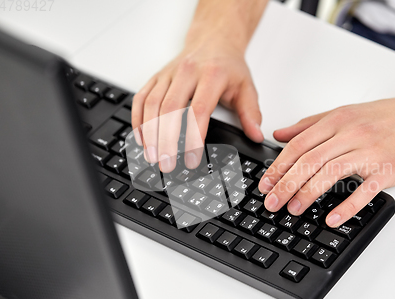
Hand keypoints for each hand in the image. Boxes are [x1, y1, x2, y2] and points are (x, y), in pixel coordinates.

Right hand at [131, 33, 262, 171]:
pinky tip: (141, 137)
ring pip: (152, 104)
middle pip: (170, 109)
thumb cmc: (227, 66)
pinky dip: (138, 119)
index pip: (199, 111)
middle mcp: (187, 72)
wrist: (213, 39)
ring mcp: (168, 74)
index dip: (193, 137)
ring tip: (152, 156)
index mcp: (212, 75)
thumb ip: (251, 113)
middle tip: (166, 163)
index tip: (191, 159)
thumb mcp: (246, 87)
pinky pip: (141, 98)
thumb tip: (256, 136)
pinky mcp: (156, 77)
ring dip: (149, 132)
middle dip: (166, 140)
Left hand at [258, 96, 394, 227]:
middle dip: (285, 184)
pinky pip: (364, 191)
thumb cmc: (384, 117)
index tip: (265, 184)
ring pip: (330, 173)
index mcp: (337, 121)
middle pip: (309, 161)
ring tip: (292, 210)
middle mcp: (350, 135)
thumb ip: (309, 124)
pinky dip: (346, 207)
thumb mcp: (343, 113)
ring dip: (307, 194)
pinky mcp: (387, 169)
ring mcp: (369, 152)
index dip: (278, 166)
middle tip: (271, 202)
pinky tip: (332, 219)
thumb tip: (280, 134)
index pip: (299, 145)